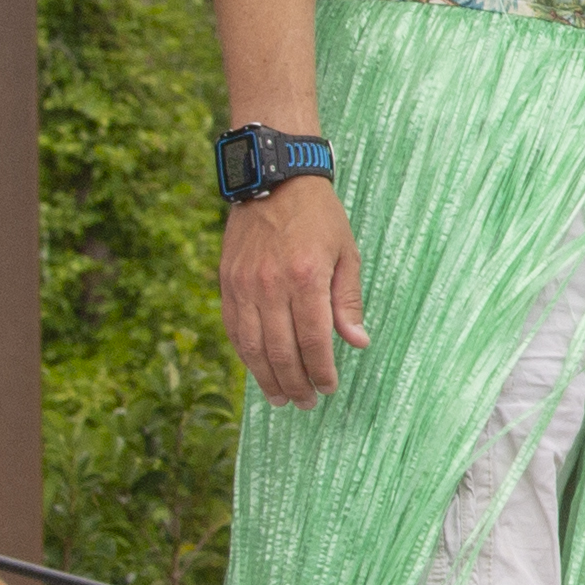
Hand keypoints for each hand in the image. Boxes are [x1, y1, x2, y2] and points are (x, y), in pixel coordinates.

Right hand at [220, 176, 369, 406]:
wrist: (274, 180)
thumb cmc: (319, 217)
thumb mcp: (346, 254)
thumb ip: (348, 301)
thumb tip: (357, 342)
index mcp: (306, 278)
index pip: (313, 341)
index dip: (321, 371)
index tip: (328, 388)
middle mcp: (271, 286)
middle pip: (281, 351)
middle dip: (296, 383)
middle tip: (306, 403)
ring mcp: (244, 285)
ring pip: (252, 347)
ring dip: (267, 378)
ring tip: (281, 398)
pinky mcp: (227, 282)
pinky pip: (234, 329)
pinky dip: (245, 355)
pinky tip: (258, 370)